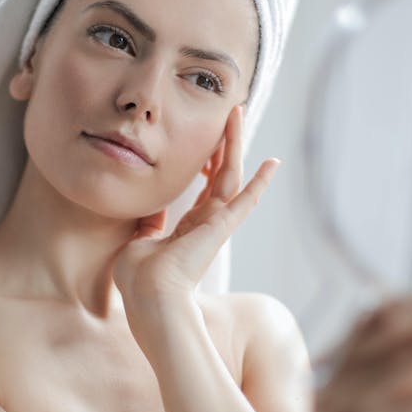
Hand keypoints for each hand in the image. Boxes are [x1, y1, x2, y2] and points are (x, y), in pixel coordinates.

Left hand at [111, 104, 280, 310]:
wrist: (150, 298)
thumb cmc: (140, 279)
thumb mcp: (138, 244)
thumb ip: (147, 227)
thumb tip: (146, 216)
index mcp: (188, 227)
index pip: (203, 187)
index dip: (207, 161)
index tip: (209, 140)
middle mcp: (207, 222)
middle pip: (221, 173)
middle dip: (225, 142)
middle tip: (232, 113)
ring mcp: (217, 223)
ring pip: (231, 174)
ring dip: (235, 142)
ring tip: (238, 113)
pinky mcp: (222, 226)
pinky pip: (245, 199)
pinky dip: (260, 182)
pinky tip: (273, 162)